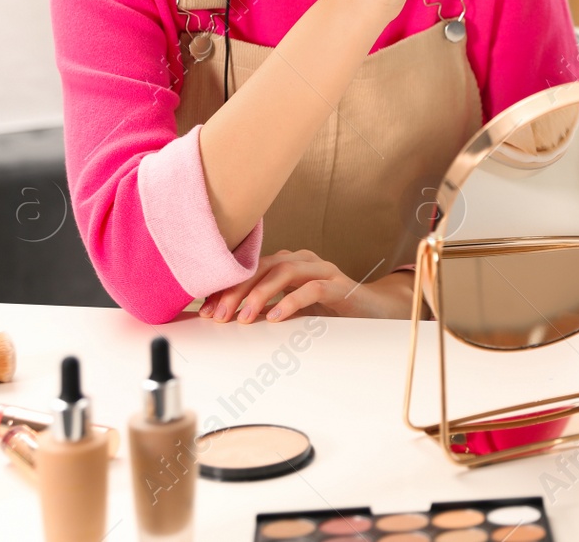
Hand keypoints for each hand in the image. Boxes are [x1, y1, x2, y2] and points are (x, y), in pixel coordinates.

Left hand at [199, 249, 419, 322]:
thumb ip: (263, 307)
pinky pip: (313, 288)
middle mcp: (303, 260)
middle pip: (262, 266)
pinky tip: (276, 317)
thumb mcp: (290, 307)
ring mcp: (323, 270)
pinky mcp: (339, 286)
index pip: (249, 269)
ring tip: (245, 318)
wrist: (372, 310)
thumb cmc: (327, 309)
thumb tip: (225, 318)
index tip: (206, 311)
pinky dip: (291, 301)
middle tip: (220, 316)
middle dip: (237, 291)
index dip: (226, 288)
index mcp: (287, 262)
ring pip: (285, 271)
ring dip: (260, 294)